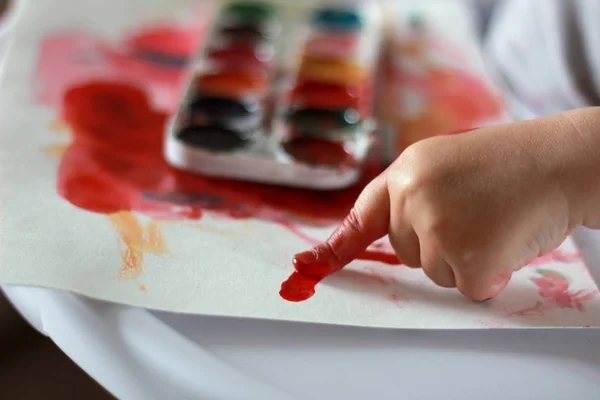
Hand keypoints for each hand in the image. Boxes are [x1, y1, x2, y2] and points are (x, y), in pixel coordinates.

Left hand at [295, 109, 599, 299]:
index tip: (312, 264)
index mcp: (406, 171)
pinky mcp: (466, 258)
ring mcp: (436, 228)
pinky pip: (467, 288)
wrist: (564, 159)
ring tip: (496, 222)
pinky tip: (508, 242)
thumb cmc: (514, 164)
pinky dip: (490, 275)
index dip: (339, 244)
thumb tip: (393, 236)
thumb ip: (414, 196)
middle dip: (439, 246)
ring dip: (466, 259)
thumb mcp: (447, 166)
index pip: (363, 214)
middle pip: (406, 253)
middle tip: (478, 215)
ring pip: (436, 273)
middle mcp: (412, 197)